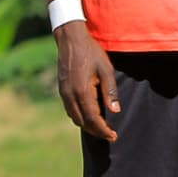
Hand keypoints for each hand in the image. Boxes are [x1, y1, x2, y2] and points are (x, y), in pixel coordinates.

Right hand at [54, 23, 119, 141]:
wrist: (71, 41)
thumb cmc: (92, 53)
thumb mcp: (106, 70)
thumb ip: (110, 91)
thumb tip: (115, 111)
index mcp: (82, 92)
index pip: (92, 119)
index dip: (103, 130)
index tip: (114, 136)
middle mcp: (70, 95)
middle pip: (82, 122)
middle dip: (96, 131)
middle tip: (110, 135)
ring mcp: (64, 93)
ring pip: (74, 117)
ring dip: (87, 125)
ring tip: (102, 128)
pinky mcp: (62, 90)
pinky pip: (70, 110)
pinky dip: (80, 117)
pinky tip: (89, 116)